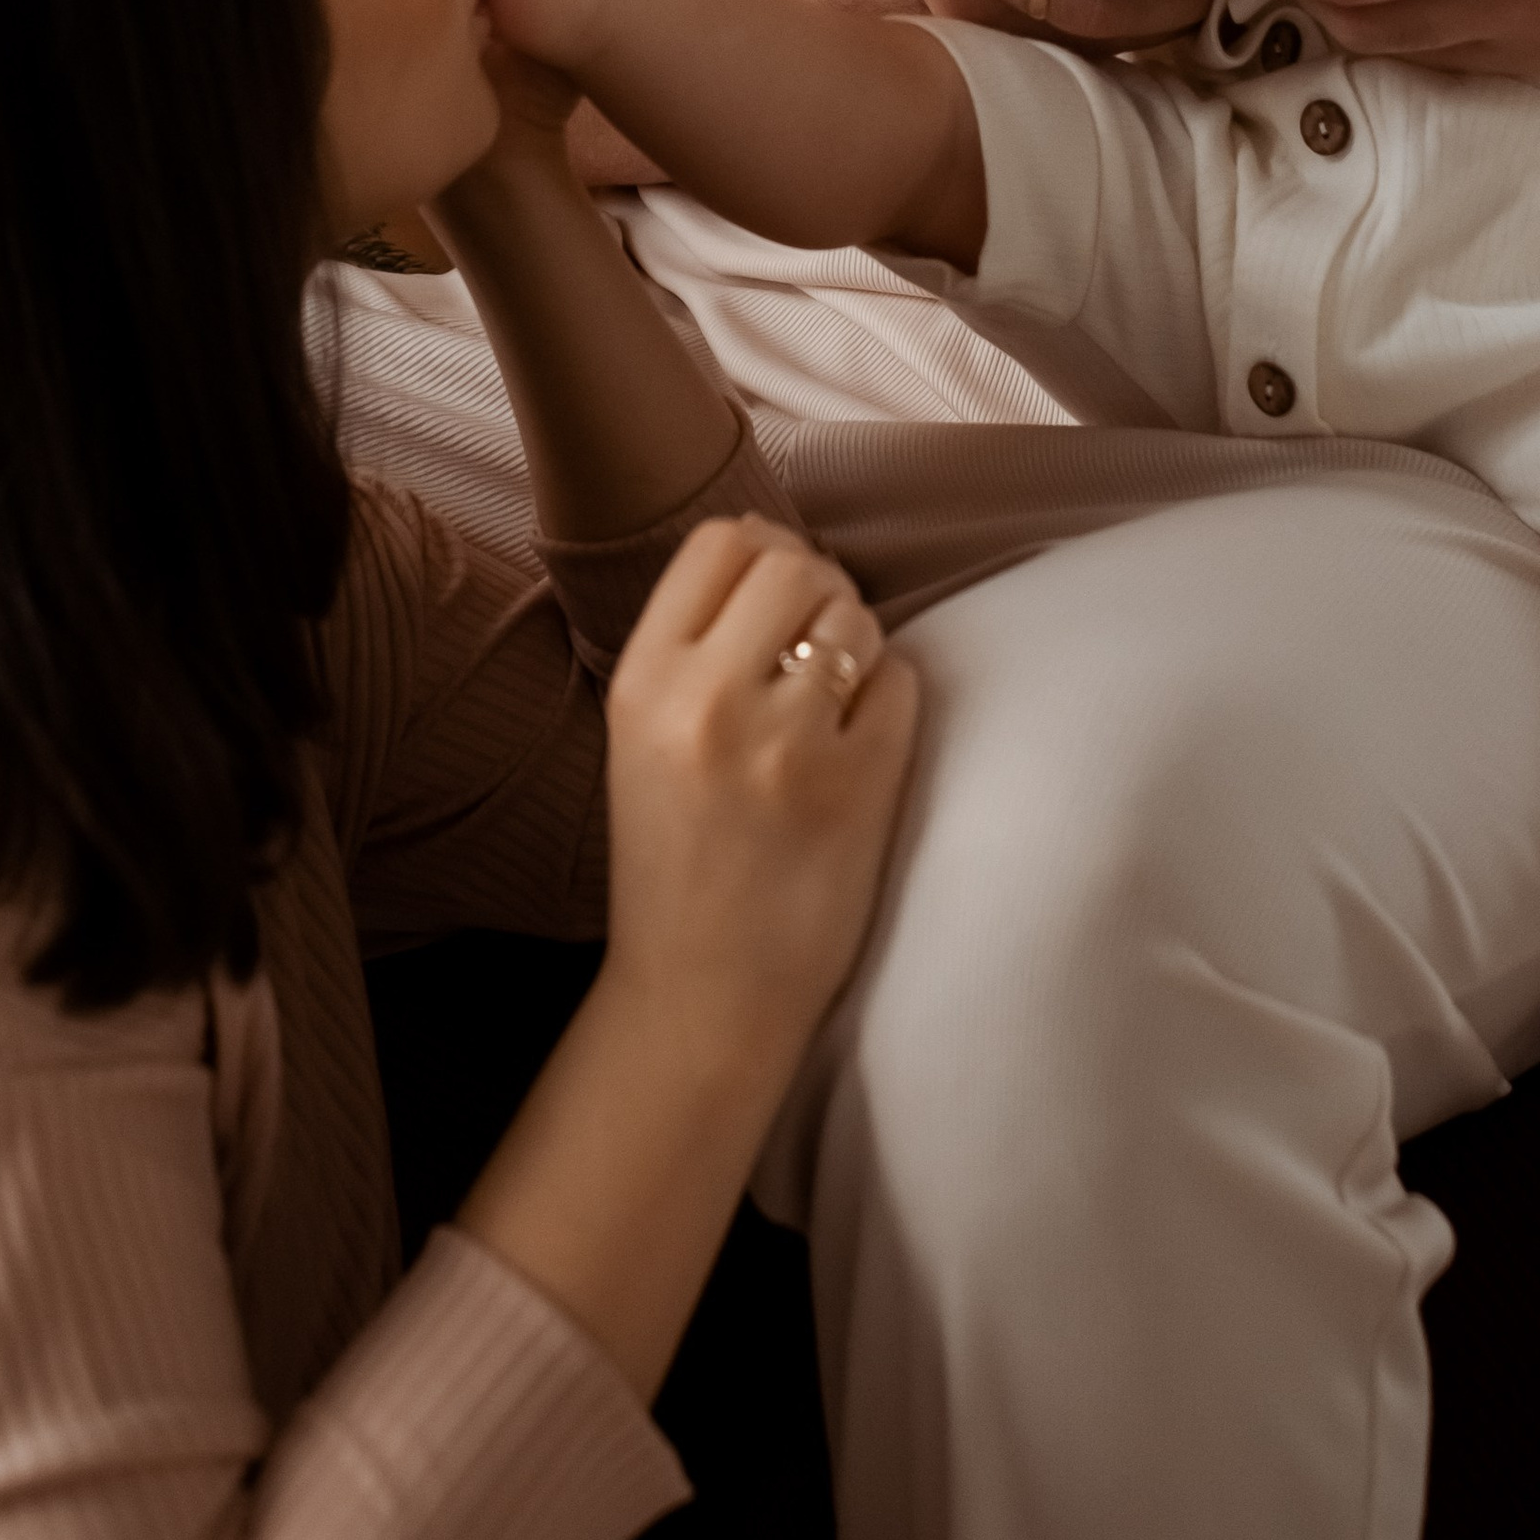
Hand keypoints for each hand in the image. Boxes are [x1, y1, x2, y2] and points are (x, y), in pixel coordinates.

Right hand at [602, 514, 917, 1053]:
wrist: (699, 999)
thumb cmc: (675, 860)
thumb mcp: (639, 735)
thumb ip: (691, 642)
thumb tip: (769, 540)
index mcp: (642, 682)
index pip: (720, 541)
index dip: (762, 552)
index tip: (774, 597)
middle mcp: (706, 700)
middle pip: (794, 564)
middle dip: (818, 590)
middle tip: (816, 645)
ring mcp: (783, 745)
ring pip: (853, 618)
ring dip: (857, 646)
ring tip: (834, 702)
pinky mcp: (853, 789)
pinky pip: (899, 684)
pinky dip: (890, 702)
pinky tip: (859, 746)